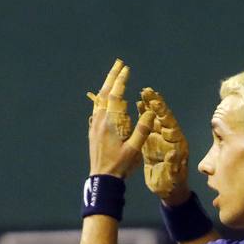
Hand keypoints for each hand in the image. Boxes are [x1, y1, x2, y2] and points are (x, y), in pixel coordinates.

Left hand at [87, 59, 149, 176]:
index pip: (116, 95)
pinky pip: (97, 108)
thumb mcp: (134, 149)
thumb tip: (150, 112)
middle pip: (105, 93)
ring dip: (107, 86)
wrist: (102, 179)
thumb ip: (142, 129)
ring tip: (113, 77)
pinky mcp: (93, 131)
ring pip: (99, 100)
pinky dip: (102, 98)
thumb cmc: (120, 165)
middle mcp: (99, 120)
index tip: (126, 69)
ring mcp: (94, 125)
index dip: (121, 80)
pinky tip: (105, 99)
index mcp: (110, 122)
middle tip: (118, 63)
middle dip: (112, 77)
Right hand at [138, 88, 191, 202]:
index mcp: (177, 144)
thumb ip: (173, 165)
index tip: (156, 101)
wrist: (168, 190)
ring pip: (154, 118)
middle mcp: (169, 138)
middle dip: (155, 104)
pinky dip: (143, 114)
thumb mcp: (173, 177)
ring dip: (149, 106)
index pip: (170, 124)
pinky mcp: (151, 142)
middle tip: (147, 91)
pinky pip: (147, 125)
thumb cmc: (173, 185)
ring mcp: (160, 138)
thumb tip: (172, 153)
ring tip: (142, 93)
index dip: (163, 113)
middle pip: (162, 117)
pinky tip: (137, 104)